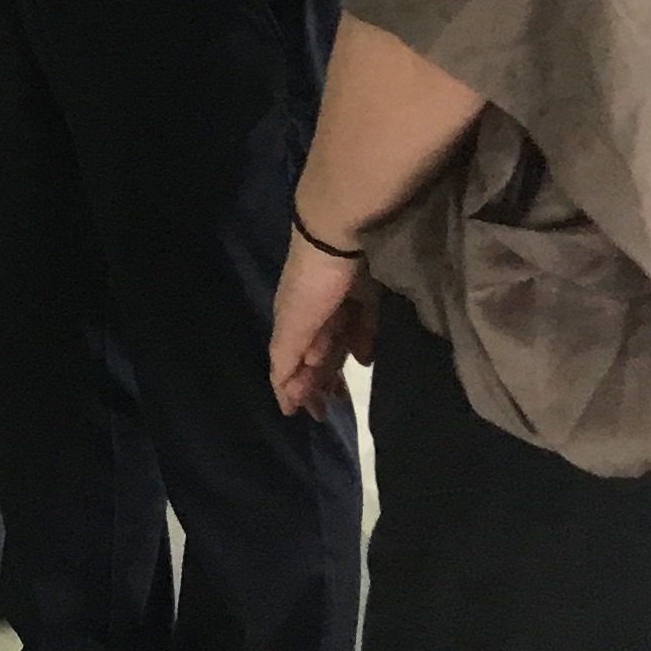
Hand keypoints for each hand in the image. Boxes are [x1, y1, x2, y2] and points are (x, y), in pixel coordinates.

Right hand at [269, 231, 377, 418]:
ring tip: (346, 390)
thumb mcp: (293, 327)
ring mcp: (337, 301)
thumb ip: (286, 363)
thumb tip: (284, 404)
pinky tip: (366, 357)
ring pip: (337, 341)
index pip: (292, 365)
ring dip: (339, 365)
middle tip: (333, 407)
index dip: (300, 390)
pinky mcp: (362, 291)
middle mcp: (312, 315)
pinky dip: (361, 341)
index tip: (312, 417)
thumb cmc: (311, 285)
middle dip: (320, 382)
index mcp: (292, 324)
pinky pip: (361, 321)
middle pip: (315, 355)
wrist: (335, 233)